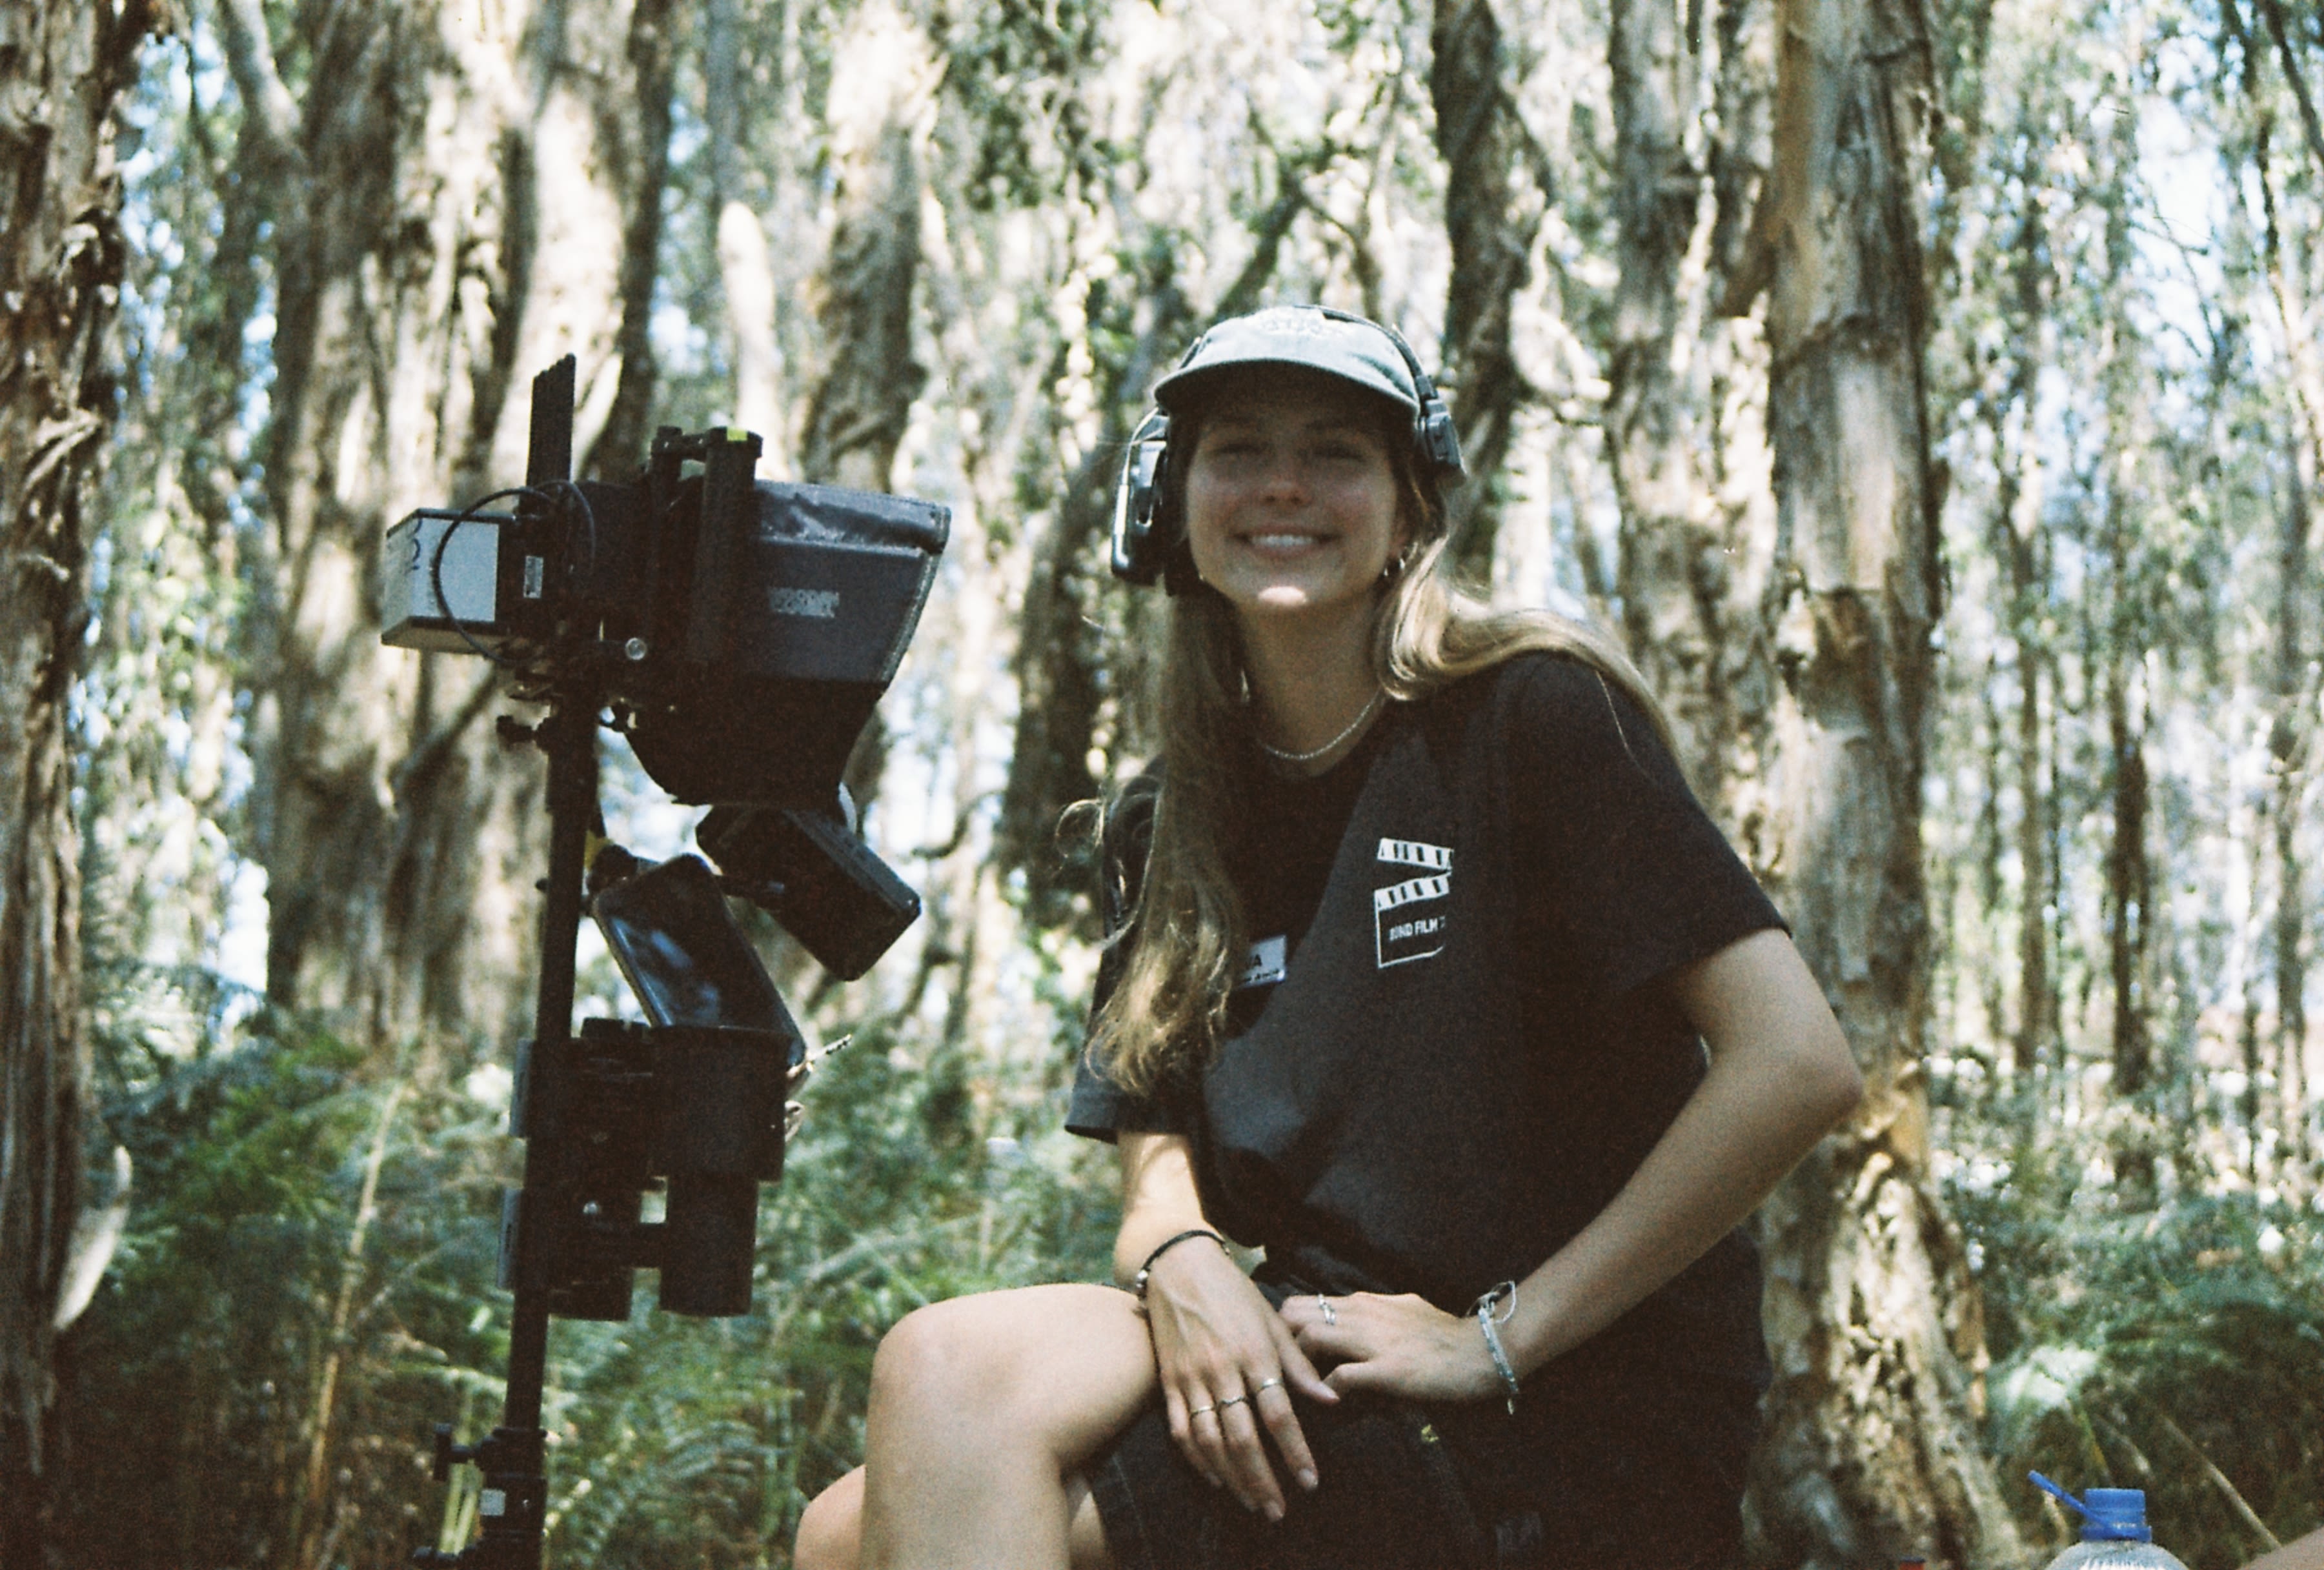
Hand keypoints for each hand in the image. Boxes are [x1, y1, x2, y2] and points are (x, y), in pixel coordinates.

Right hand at [1141, 1243, 1336, 1519]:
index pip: (1279, 1415)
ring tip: (1251, 1502)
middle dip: (1262, 1480)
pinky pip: (1180, 1430)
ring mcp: (1192, 1377)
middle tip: (1278, 1510)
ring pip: (1210, 1441)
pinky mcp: (1169, 1380)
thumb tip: (1331, 1401)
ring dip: (1232, 1478)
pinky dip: (1196, 1459)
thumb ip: (1300, 1364)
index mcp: (1254, 1353)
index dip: (1295, 1452)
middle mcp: (1222, 1369)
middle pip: (1243, 1438)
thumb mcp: (1273, 1321)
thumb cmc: (1235, 1293)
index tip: (1310, 1482)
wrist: (1180, 1266)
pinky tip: (1215, 1478)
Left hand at [1280, 1291, 1504, 1404]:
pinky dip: (1329, 1391)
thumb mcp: (1402, 1308)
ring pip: (1311, 1339)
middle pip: (1294, 1315)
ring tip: (1304, 1390)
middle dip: (1282, 1344)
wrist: (1480, 1350)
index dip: (1286, 1329)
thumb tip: (1351, 1312)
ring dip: (1300, 1367)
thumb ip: (1373, 1310)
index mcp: (1362, 1301)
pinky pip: (1341, 1376)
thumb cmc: (1444, 1333)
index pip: (1302, 1302)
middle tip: (1286, 1373)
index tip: (1285, 1353)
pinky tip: (1332, 1402)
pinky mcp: (1387, 1369)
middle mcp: (1361, 1313)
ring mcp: (1372, 1340)